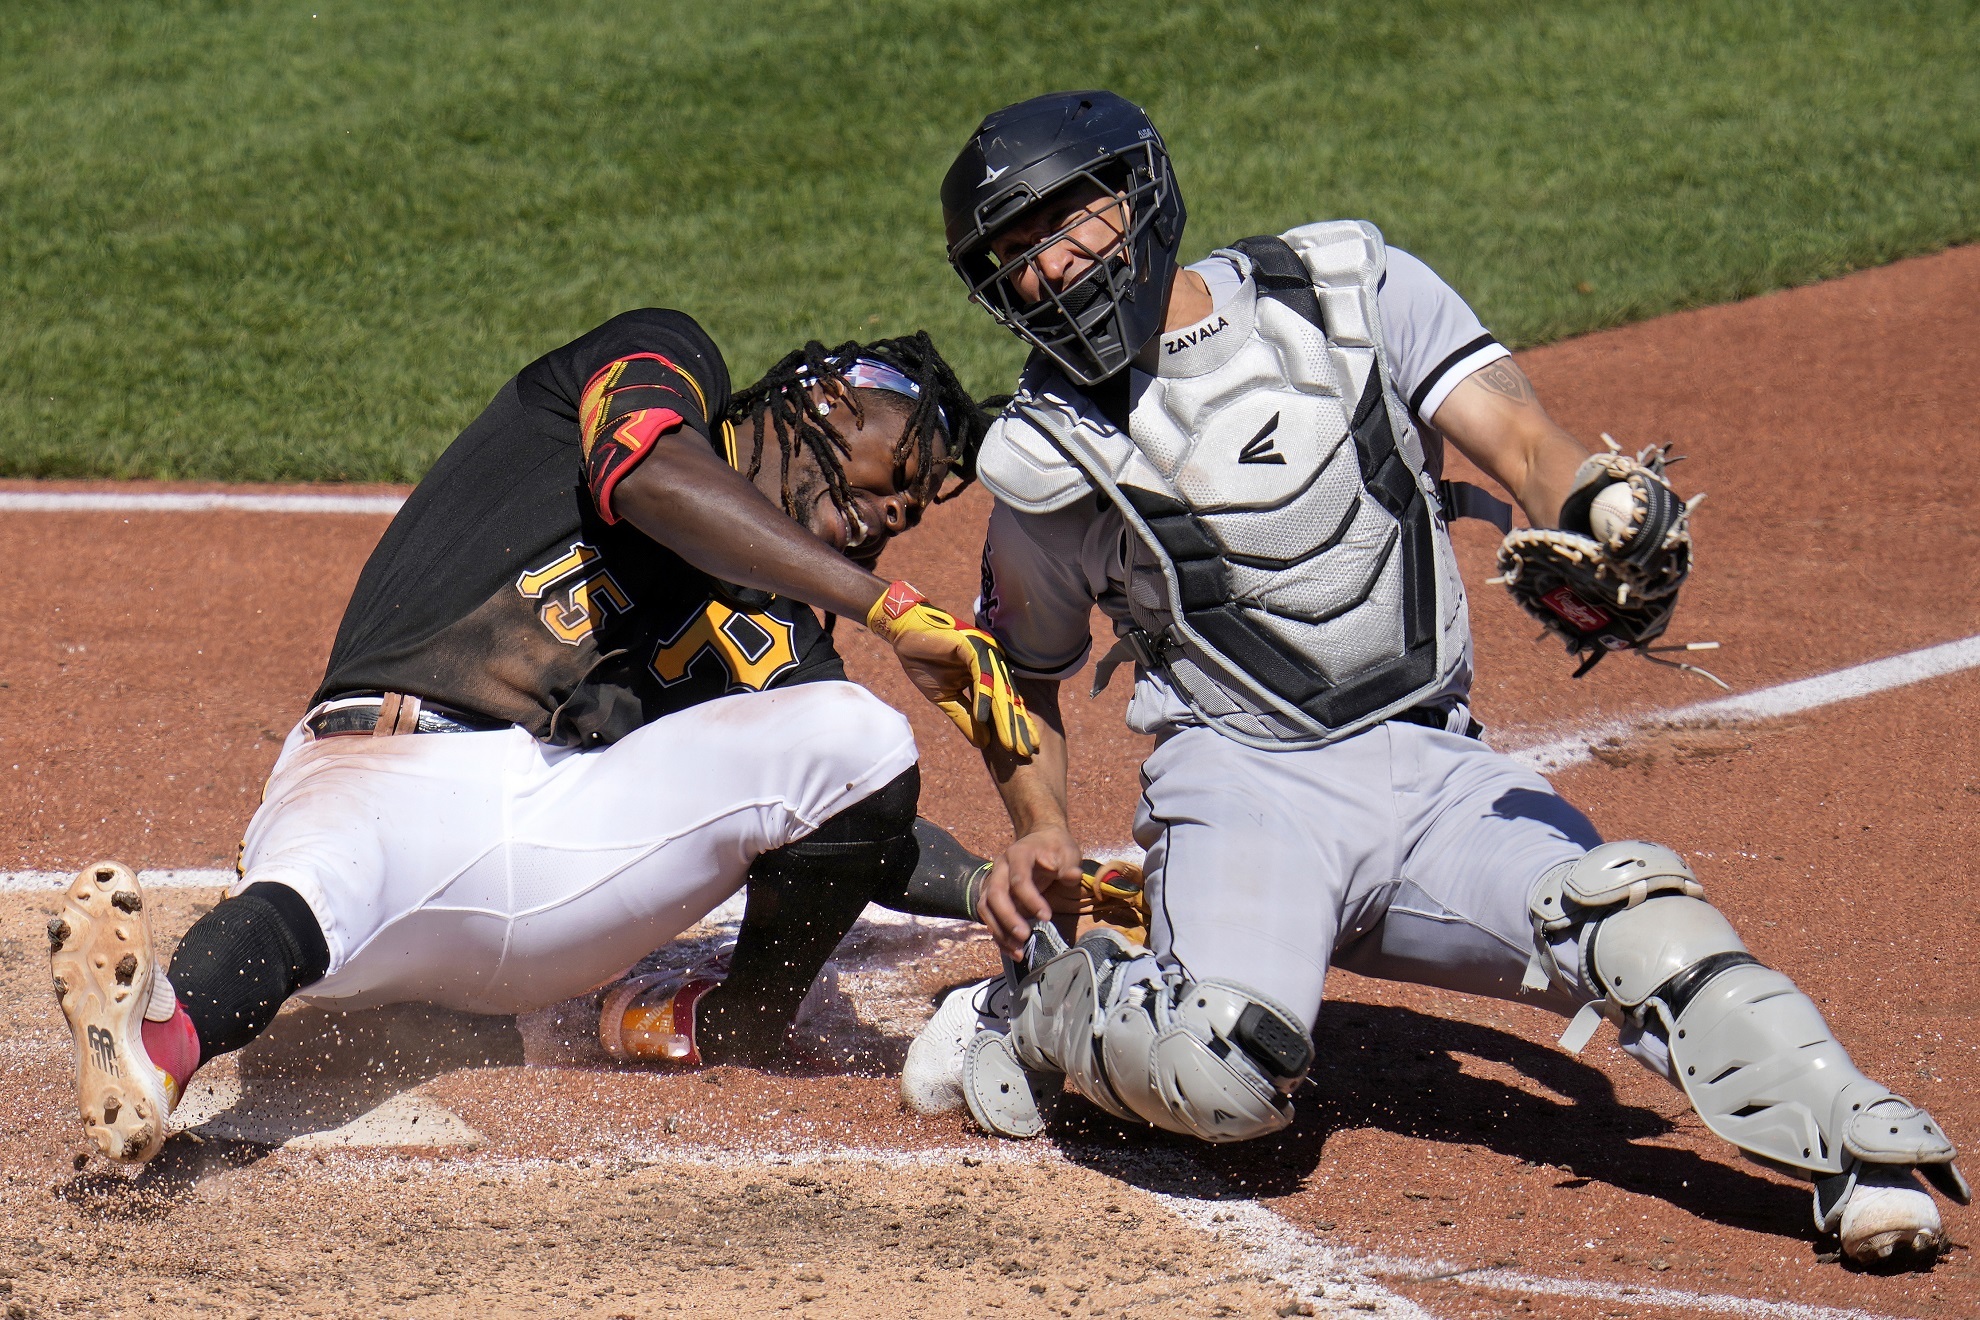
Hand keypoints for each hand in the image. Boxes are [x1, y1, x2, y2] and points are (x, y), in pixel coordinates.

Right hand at [865, 581, 1038, 756]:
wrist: (905, 635)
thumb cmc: (925, 662)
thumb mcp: (946, 698)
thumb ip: (966, 718)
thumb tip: (983, 744)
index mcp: (987, 674)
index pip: (1004, 704)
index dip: (1014, 727)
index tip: (1025, 751)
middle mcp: (992, 663)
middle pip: (1007, 699)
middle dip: (1018, 726)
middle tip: (1028, 751)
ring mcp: (985, 653)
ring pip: (999, 690)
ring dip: (1005, 717)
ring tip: (1012, 742)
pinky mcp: (972, 645)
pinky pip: (981, 674)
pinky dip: (983, 697)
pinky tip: (985, 717)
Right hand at [979, 825, 1083, 956]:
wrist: (1041, 841)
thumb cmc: (1056, 848)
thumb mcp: (1067, 852)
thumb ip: (1069, 865)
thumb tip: (1072, 876)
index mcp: (1018, 855)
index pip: (1018, 879)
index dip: (1031, 899)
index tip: (1047, 917)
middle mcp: (1000, 868)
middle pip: (995, 895)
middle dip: (1008, 918)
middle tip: (1024, 937)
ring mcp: (994, 882)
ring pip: (986, 908)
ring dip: (999, 931)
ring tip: (1018, 951)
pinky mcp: (994, 897)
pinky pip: (989, 917)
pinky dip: (999, 935)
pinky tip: (1013, 951)